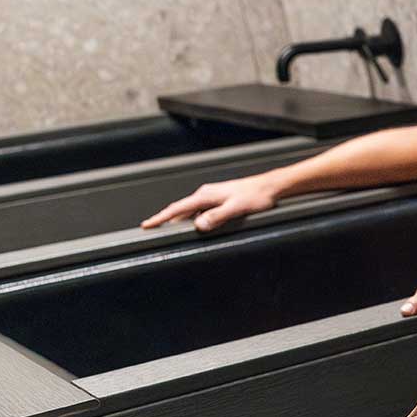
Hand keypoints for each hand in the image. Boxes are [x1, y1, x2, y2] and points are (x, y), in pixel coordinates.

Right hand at [140, 175, 279, 230]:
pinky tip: (195, 225)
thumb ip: (216, 217)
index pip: (177, 208)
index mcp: (205, 196)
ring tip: (169, 230)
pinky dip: (192, 218)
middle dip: (165, 219)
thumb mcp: (235, 208)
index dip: (160, 218)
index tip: (147, 225)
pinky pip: (200, 210)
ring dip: (179, 219)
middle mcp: (206, 194)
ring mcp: (212, 196)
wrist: (269, 187)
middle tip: (152, 229)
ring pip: (190, 210)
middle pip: (180, 209)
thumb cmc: (256, 196)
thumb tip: (199, 225)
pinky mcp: (219, 199)